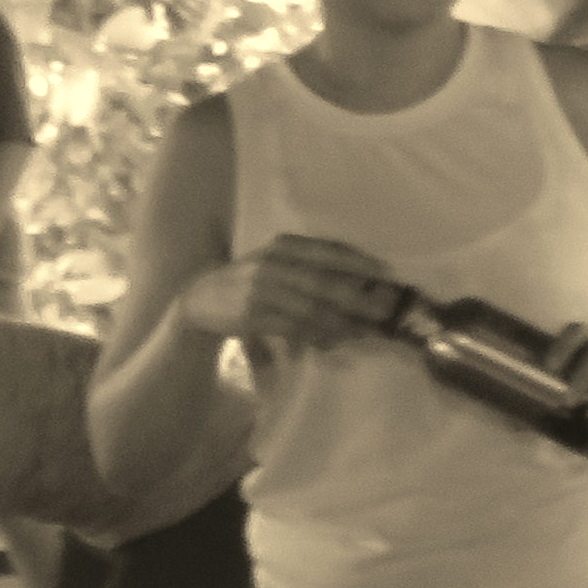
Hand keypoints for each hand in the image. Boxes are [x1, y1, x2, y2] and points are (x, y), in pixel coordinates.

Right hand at [186, 235, 407, 349]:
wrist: (200, 298)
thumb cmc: (251, 280)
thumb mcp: (279, 262)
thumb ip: (313, 267)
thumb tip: (363, 283)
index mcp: (285, 246)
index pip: (329, 251)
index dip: (360, 262)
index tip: (388, 274)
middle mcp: (275, 263)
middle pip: (324, 281)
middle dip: (358, 296)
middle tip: (386, 309)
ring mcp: (262, 289)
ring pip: (311, 307)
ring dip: (342, 321)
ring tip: (367, 331)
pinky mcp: (253, 315)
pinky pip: (293, 327)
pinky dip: (316, 334)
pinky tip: (335, 341)